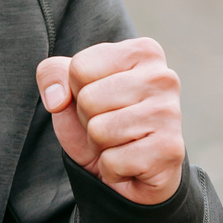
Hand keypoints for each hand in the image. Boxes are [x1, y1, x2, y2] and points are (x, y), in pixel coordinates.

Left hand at [35, 38, 184, 205]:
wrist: (132, 171)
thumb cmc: (102, 119)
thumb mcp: (70, 89)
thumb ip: (52, 74)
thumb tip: (56, 99)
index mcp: (143, 52)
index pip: (79, 67)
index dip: (77, 90)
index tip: (100, 99)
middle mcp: (163, 77)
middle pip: (88, 99)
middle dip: (88, 119)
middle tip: (110, 124)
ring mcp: (170, 113)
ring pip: (99, 130)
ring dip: (99, 144)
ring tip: (119, 141)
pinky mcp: (169, 150)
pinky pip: (113, 161)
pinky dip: (112, 168)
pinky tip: (131, 162)